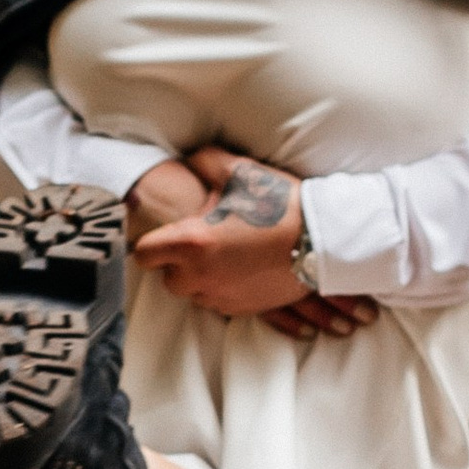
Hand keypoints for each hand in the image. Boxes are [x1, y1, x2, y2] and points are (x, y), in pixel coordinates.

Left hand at [133, 145, 314, 317]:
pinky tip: (240, 267)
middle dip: (178, 262)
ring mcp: (222, 296)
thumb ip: (202, 162)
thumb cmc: (278, 203)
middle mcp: (202, 276)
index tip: (164, 234)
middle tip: (200, 240)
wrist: (324, 240)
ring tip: (224, 252)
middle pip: (167, 278)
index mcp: (193, 243)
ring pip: (193, 293)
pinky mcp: (242, 309)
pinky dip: (222, 287)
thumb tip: (186, 160)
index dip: (151, 242)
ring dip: (200, 276)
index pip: (144, 254)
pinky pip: (218, 302)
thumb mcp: (237, 171)